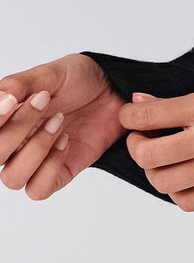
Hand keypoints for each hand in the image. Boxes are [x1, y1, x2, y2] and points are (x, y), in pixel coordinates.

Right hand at [0, 53, 126, 199]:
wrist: (113, 90)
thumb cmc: (79, 80)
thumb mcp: (51, 73)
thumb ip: (20, 83)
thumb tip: (0, 97)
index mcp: (7, 118)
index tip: (12, 101)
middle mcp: (15, 143)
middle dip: (16, 129)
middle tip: (43, 101)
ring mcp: (34, 161)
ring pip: (12, 178)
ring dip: (36, 149)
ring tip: (59, 122)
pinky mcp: (57, 173)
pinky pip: (38, 189)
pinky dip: (50, 166)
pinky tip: (66, 140)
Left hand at [117, 76, 193, 209]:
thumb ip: (184, 100)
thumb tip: (144, 104)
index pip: (152, 116)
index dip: (130, 117)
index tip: (128, 116)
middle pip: (150, 155)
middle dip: (137, 147)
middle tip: (142, 139)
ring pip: (164, 182)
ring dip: (155, 172)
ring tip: (162, 159)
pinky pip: (189, 202)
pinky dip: (177, 193)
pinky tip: (183, 177)